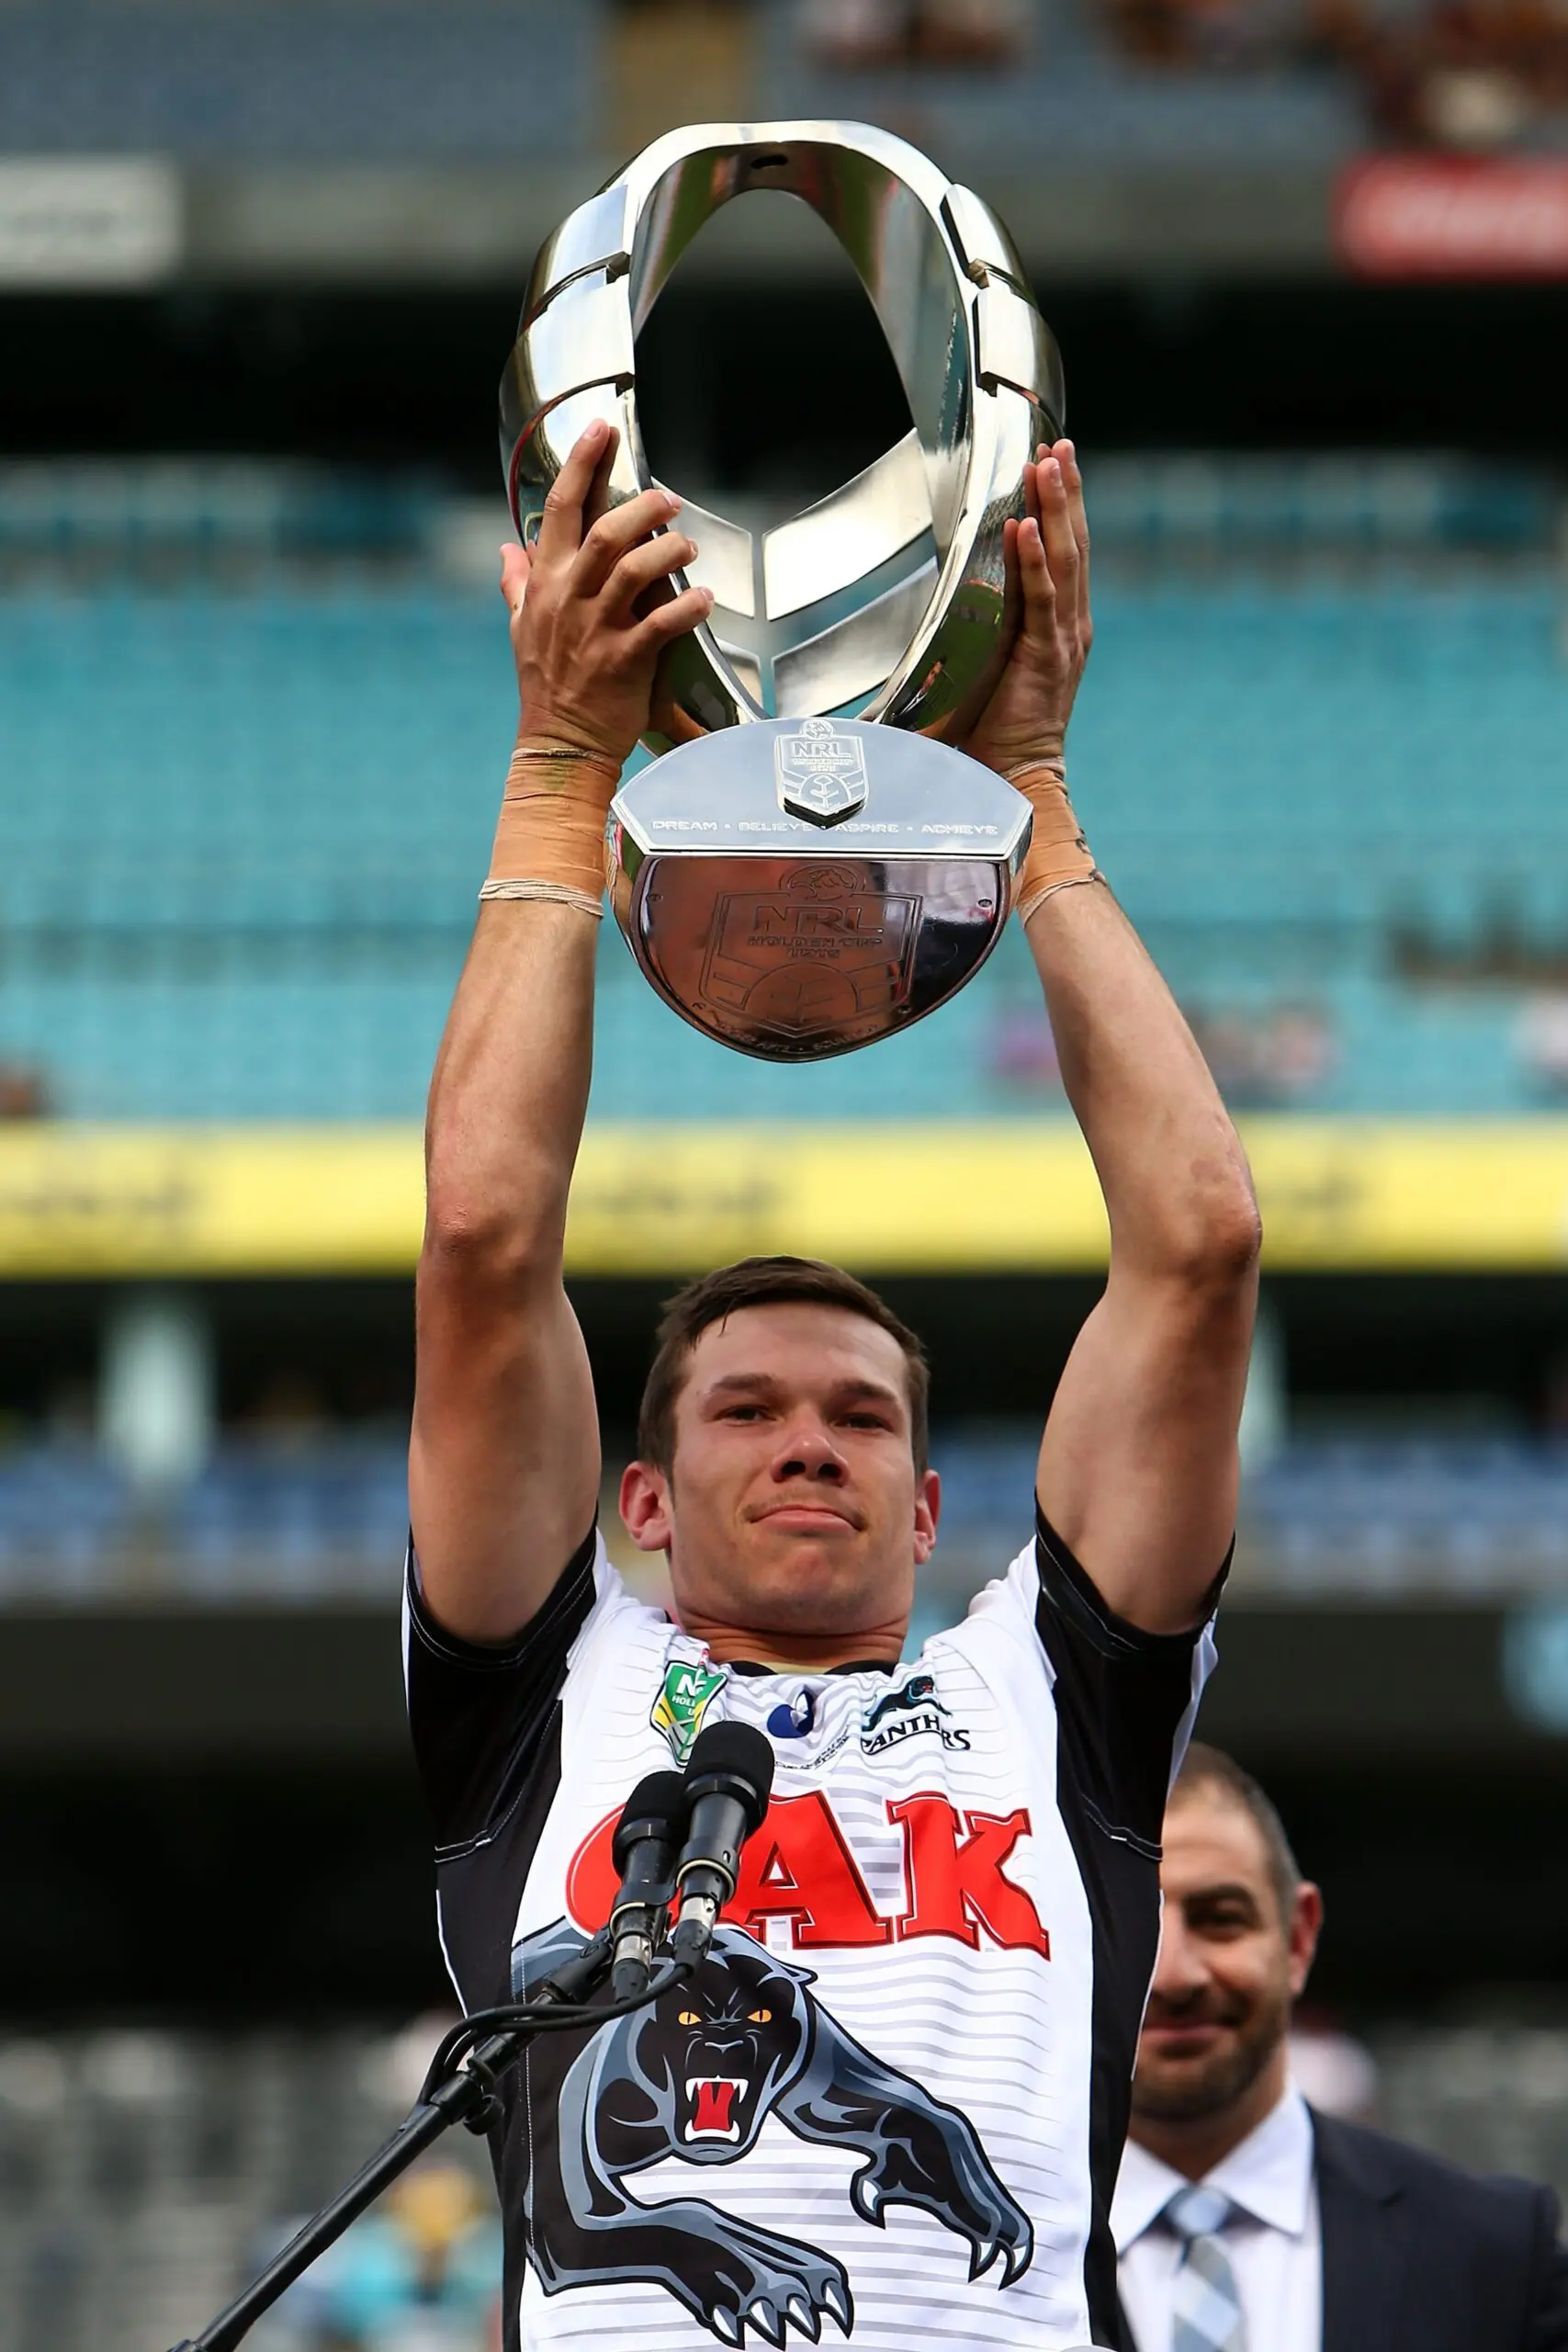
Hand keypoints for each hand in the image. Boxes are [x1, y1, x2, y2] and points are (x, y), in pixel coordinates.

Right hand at [500, 419, 713, 769]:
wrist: (559, 744)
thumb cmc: (546, 684)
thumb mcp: (520, 629)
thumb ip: (516, 585)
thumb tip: (505, 550)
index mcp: (544, 586)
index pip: (559, 511)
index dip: (580, 465)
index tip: (600, 431)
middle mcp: (568, 601)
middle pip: (603, 534)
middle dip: (641, 508)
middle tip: (670, 500)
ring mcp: (595, 631)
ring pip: (633, 572)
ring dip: (668, 551)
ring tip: (689, 545)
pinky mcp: (624, 661)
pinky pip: (660, 624)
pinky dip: (687, 607)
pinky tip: (705, 598)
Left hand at [961, 439, 1091, 775]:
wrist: (1016, 777)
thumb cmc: (997, 732)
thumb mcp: (993, 667)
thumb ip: (985, 631)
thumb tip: (956, 601)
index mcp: (1062, 626)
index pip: (1066, 553)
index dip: (1063, 507)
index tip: (1054, 463)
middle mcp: (1071, 626)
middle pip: (1073, 544)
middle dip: (1066, 492)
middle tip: (1057, 445)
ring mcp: (1063, 639)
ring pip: (1064, 560)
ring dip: (1056, 509)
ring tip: (1049, 464)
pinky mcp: (1046, 656)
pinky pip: (1042, 598)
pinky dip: (1034, 560)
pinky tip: (1026, 525)